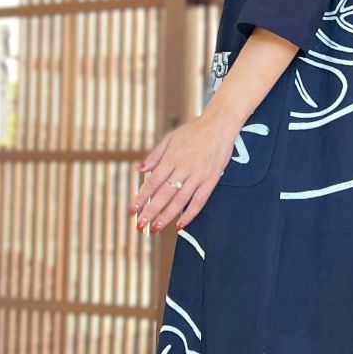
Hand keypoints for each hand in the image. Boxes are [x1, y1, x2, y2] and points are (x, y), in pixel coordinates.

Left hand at [130, 111, 238, 232]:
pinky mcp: (211, 180)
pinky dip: (189, 214)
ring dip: (167, 216)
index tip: (132, 210)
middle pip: (164, 195)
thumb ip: (155, 156)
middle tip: (140, 226)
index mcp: (171, 158)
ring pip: (180, 201)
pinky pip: (199, 201)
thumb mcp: (170, 138)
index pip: (152, 182)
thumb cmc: (193, 131)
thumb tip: (139, 170)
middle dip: (151, 212)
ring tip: (156, 228)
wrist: (219, 125)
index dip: (141, 198)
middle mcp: (183, 168)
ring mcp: (198, 175)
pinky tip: (180, 225)